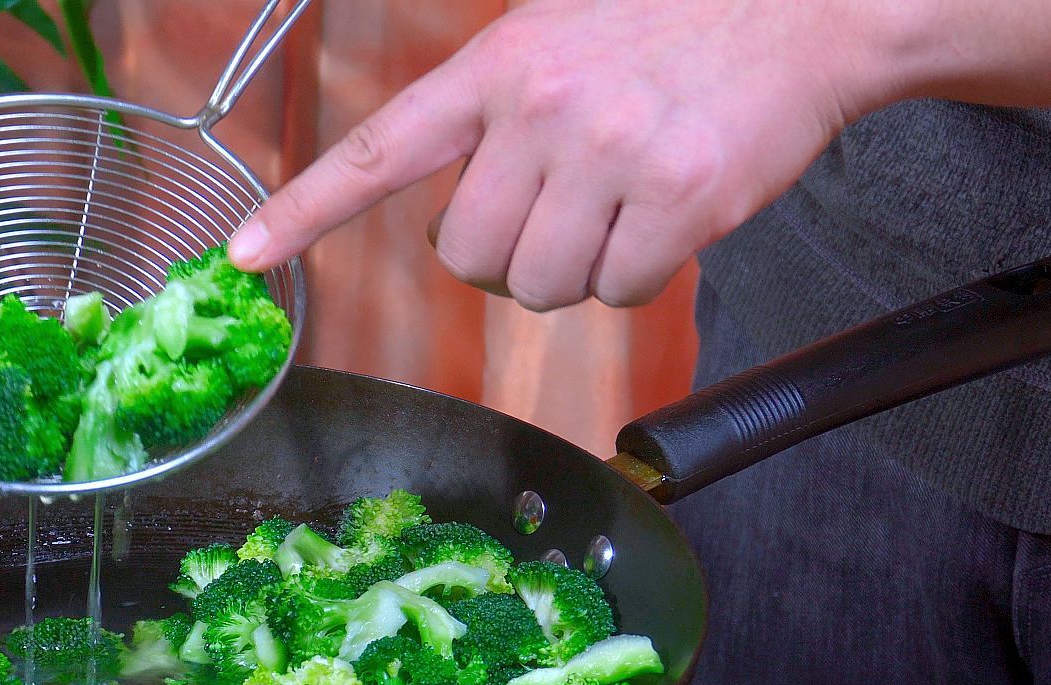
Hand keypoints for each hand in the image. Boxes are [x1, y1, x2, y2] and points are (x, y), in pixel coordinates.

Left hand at [227, 0, 899, 310]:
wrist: (808, 9)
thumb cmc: (669, 25)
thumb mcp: (552, 34)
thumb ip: (489, 112)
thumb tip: (454, 215)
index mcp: (498, 68)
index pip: (379, 150)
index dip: (304, 210)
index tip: (242, 255)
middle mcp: (545, 112)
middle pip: (467, 255)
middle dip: (499, 257)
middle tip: (549, 213)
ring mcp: (614, 157)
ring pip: (540, 285)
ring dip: (571, 269)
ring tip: (614, 205)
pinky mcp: (683, 201)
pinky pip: (618, 291)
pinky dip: (637, 273)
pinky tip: (665, 214)